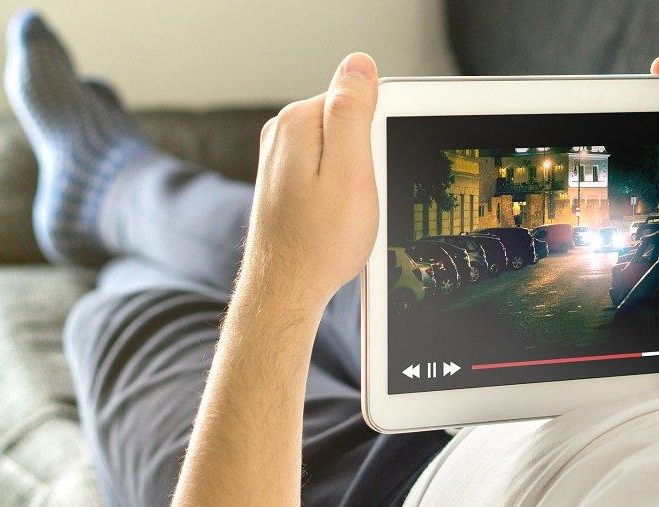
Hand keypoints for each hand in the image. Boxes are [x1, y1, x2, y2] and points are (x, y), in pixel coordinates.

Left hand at [243, 52, 379, 303]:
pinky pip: (326, 171)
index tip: (373, 171)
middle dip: (365, 157)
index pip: (357, 100)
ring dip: (353, 178)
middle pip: (347, 124)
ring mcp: (280, 158)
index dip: (378, 137)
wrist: (286, 290)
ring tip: (345, 212)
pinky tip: (335, 218)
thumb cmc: (321, 241)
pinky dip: (338, 191)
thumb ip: (352, 111)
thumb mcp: (350, 170)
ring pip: (338, 150)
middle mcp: (282, 133)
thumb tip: (358, 63)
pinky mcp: (284, 181)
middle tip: (360, 196)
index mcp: (299, 121)